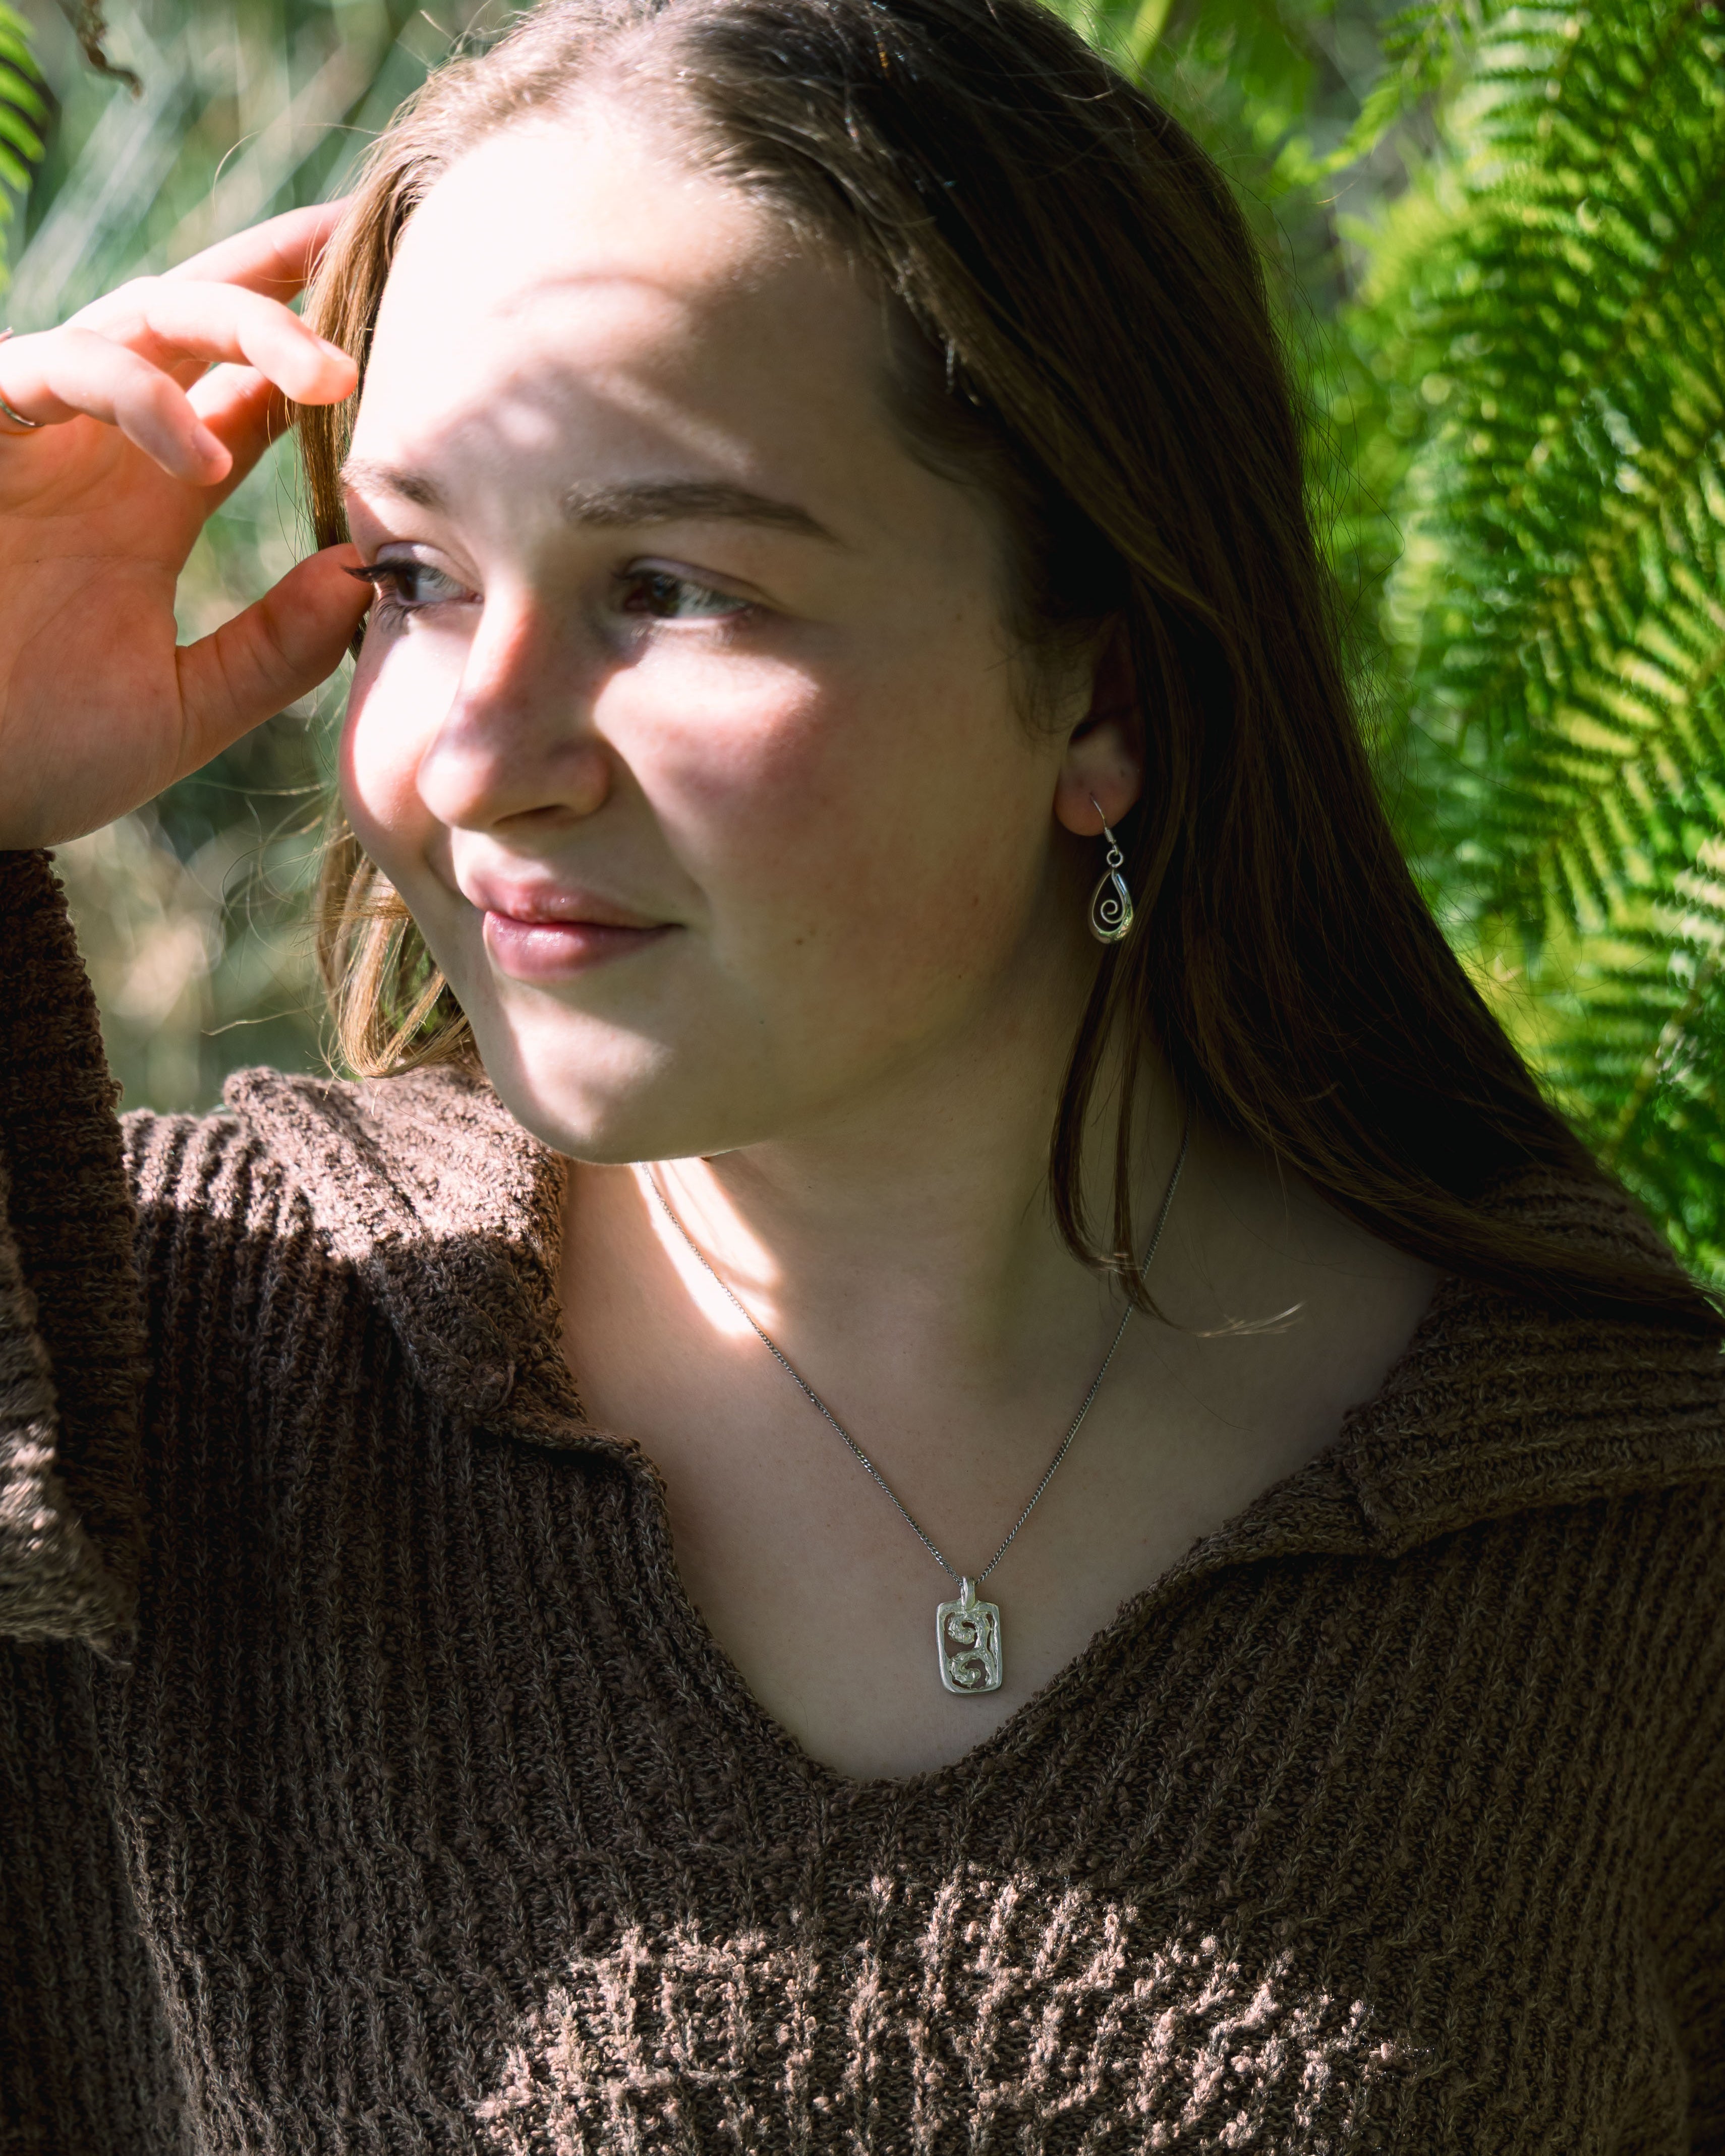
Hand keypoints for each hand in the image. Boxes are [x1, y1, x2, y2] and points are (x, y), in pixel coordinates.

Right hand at [0, 202, 370, 848]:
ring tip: (328, 380)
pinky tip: (201, 456)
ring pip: (139, 315)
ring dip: (241, 326)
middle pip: (201, 314)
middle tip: (375, 252)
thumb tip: (372, 576)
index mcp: (155, 493)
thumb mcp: (187, 705)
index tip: (412, 312)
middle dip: (284, 273)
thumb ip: (277, 645)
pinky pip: (50, 367)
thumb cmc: (35, 753)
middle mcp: (101, 445)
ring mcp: (36, 434)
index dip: (320, 342)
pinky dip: (132, 394)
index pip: (250, 389)